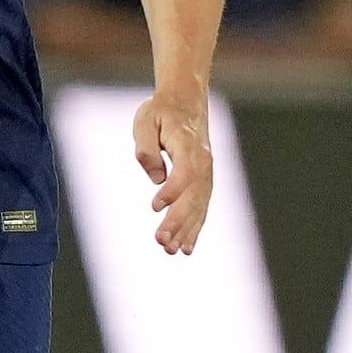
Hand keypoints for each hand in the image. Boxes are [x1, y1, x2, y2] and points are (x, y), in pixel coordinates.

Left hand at [132, 89, 213, 254]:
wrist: (185, 101)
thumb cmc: (160, 111)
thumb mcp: (144, 121)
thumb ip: (146, 148)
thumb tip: (155, 178)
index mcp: (189, 145)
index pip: (185, 173)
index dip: (172, 191)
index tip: (154, 206)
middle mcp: (203, 162)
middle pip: (193, 196)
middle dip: (178, 221)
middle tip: (161, 242)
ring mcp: (206, 173)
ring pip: (199, 206)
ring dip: (186, 230)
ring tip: (171, 251)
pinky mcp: (203, 181)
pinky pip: (201, 207)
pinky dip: (195, 228)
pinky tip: (186, 248)